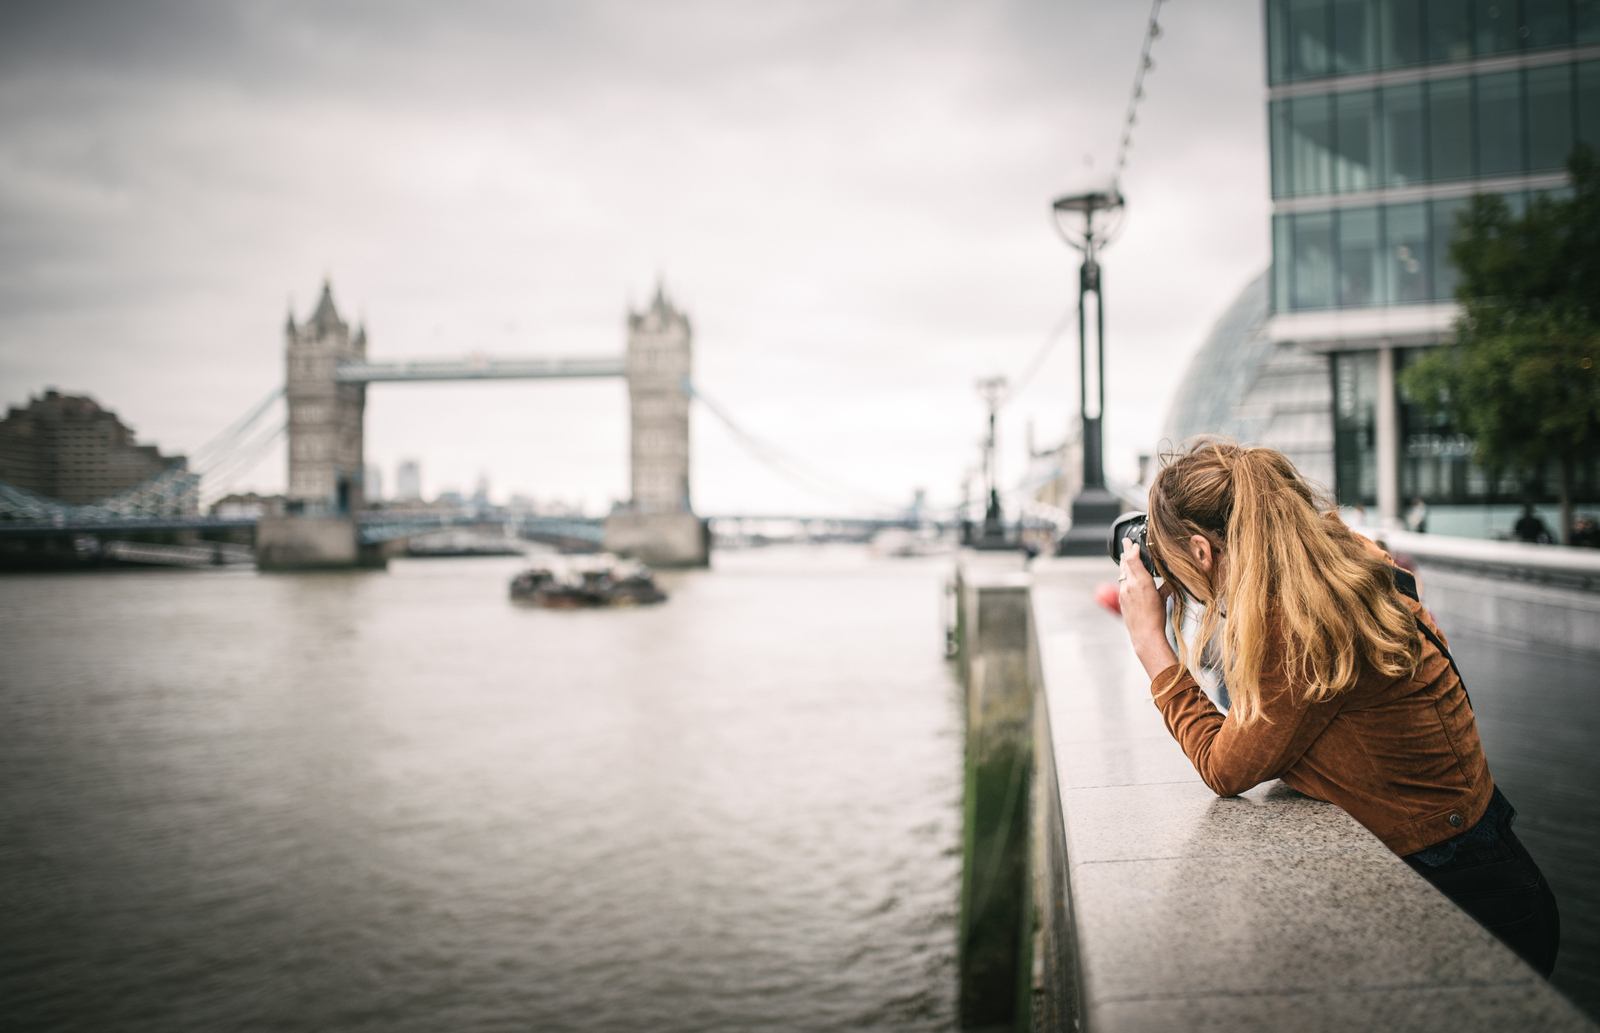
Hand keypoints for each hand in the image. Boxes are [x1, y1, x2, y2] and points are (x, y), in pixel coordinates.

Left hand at [1118, 540, 1177, 677]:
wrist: (1144, 635)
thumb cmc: (1156, 618)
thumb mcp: (1163, 598)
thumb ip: (1166, 586)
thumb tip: (1172, 580)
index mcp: (1141, 582)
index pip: (1133, 559)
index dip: (1132, 549)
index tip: (1133, 542)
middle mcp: (1129, 585)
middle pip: (1125, 563)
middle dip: (1126, 552)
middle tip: (1126, 542)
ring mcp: (1123, 592)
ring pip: (1122, 573)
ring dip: (1124, 563)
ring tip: (1125, 556)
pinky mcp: (1121, 600)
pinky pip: (1122, 582)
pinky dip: (1124, 575)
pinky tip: (1126, 576)